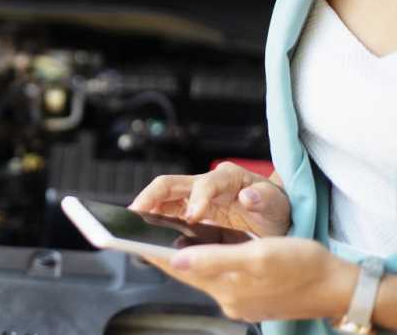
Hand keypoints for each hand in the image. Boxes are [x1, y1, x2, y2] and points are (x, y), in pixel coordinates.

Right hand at [130, 161, 290, 236]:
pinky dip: (150, 219)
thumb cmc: (274, 211)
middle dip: (150, 197)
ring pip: (160, 196)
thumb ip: (265, 200)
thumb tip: (249, 196)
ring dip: (145, 208)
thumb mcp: (277, 207)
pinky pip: (163, 211)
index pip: (206, 183)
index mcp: (228, 178)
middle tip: (135, 214)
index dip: (197, 199)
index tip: (193, 219)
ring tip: (131, 224)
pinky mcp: (187, 210)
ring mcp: (193, 196)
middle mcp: (206, 183)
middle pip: (169, 183)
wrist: (273, 220)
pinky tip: (142, 230)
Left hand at [145, 237, 357, 321]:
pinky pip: (221, 277)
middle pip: (188, 271)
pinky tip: (208, 250)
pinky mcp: (250, 298)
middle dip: (167, 252)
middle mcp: (228, 297)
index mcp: (226, 287)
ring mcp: (239, 300)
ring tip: (170, 237)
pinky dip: (210, 262)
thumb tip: (176, 257)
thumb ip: (214, 258)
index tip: (131, 238)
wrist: (339, 287)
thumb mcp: (257, 254)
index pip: (178, 268)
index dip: (153, 252)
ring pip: (204, 274)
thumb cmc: (303, 265)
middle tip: (146, 233)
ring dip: (188, 257)